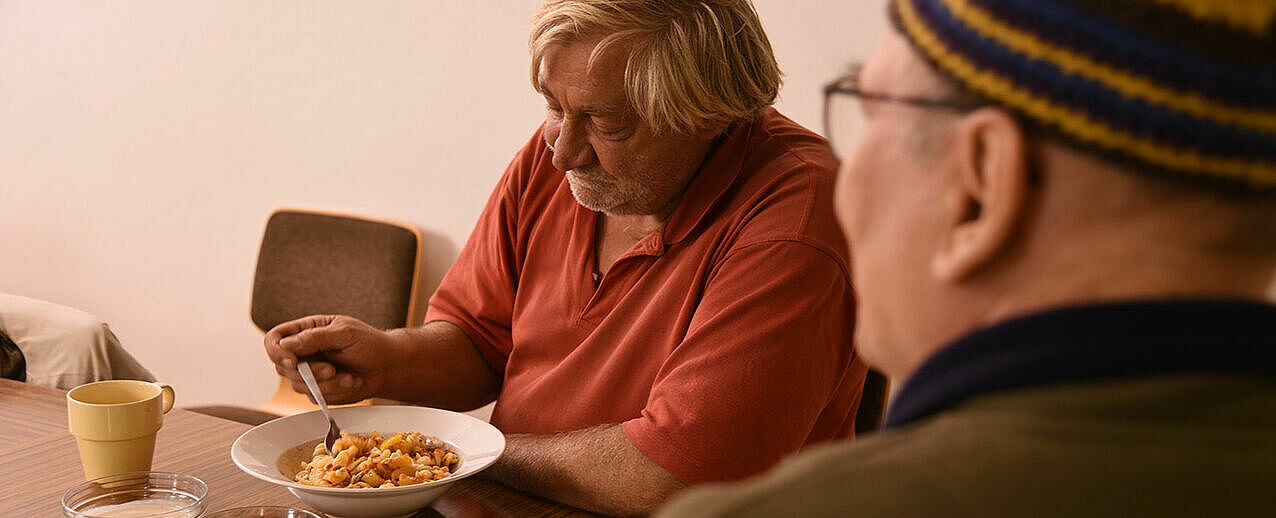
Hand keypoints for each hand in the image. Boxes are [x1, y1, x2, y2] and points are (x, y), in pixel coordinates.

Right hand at [263, 315, 395, 403]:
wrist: (388, 366)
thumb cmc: (370, 343)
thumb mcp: (345, 333)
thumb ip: (315, 338)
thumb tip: (286, 345)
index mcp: (306, 331)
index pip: (274, 340)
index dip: (277, 352)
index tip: (292, 362)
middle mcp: (303, 352)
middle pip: (282, 367)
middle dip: (309, 372)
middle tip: (331, 369)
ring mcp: (309, 373)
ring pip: (298, 386)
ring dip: (326, 384)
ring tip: (349, 376)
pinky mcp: (319, 390)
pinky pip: (315, 397)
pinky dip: (335, 392)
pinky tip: (351, 382)